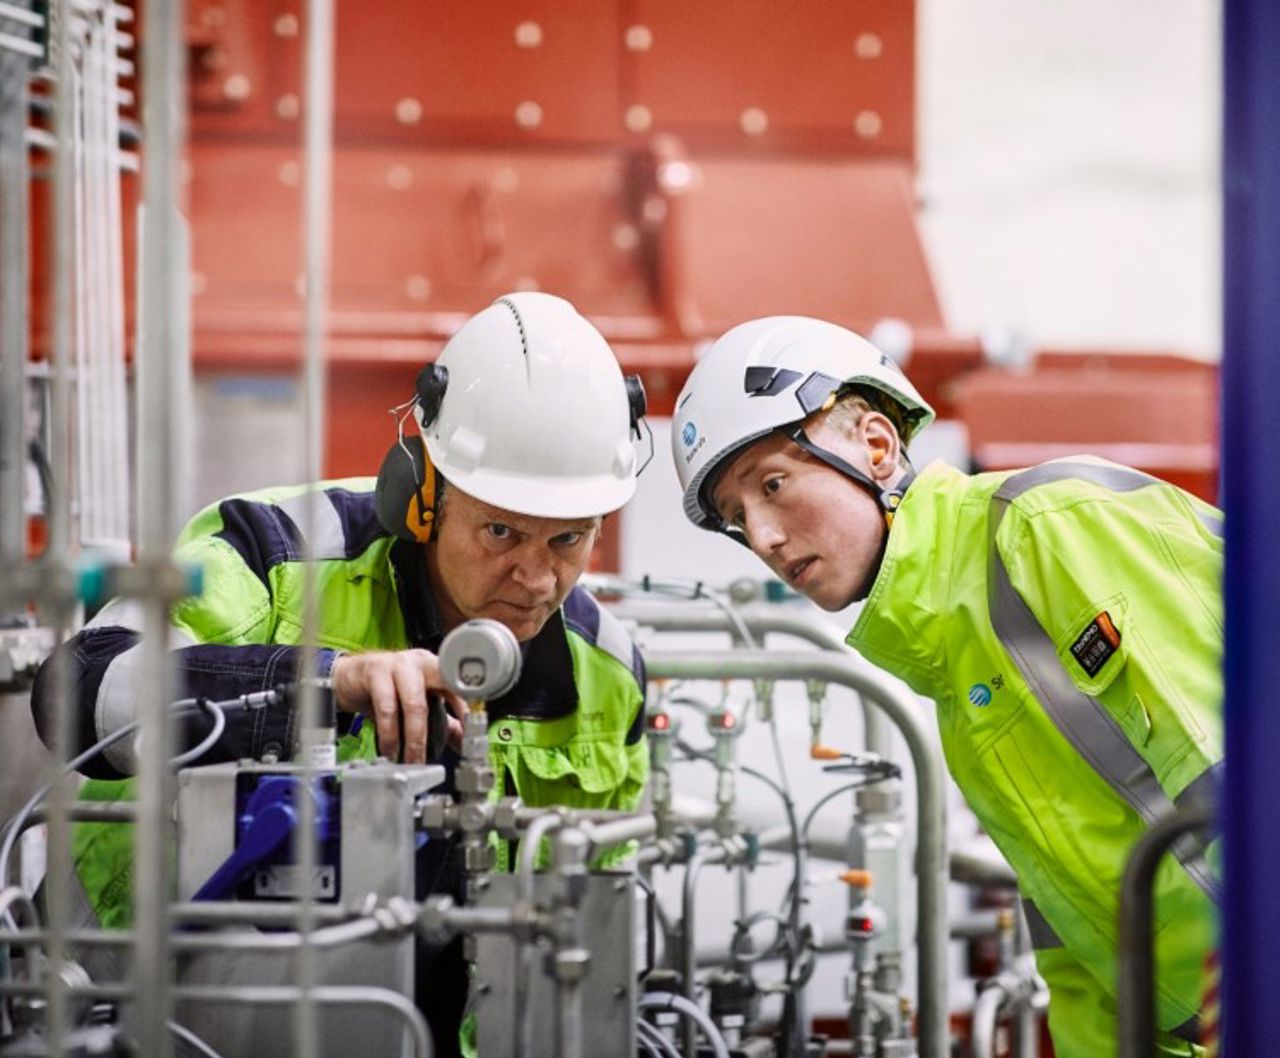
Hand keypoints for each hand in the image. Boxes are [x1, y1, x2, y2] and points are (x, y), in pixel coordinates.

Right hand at [329, 649, 464, 763]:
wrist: (348, 676)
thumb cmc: (386, 689)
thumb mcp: (416, 702)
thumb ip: (442, 720)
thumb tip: (464, 741)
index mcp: (436, 667)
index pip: (460, 686)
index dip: (468, 710)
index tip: (472, 735)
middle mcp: (421, 662)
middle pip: (442, 690)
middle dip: (451, 723)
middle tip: (442, 754)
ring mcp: (399, 664)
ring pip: (414, 704)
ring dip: (414, 738)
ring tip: (412, 760)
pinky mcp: (376, 671)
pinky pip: (386, 707)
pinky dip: (390, 733)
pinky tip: (389, 748)